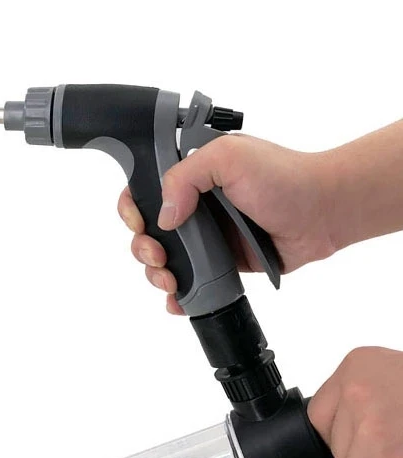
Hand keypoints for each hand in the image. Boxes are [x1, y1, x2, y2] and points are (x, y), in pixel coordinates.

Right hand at [117, 134, 338, 312]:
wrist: (324, 212)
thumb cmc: (285, 176)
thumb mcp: (229, 157)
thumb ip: (186, 176)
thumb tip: (165, 216)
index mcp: (189, 176)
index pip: (142, 190)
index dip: (132, 209)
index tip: (140, 223)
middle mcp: (193, 205)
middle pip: (147, 231)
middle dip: (143, 247)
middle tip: (160, 256)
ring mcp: (205, 236)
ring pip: (163, 259)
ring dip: (156, 273)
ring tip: (170, 280)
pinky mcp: (221, 263)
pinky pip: (191, 280)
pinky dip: (179, 294)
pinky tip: (178, 299)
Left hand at [308, 347, 402, 457]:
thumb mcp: (396, 375)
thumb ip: (368, 399)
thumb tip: (342, 437)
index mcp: (359, 365)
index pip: (320, 416)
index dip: (346, 437)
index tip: (367, 444)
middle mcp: (358, 392)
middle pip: (339, 450)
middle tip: (400, 454)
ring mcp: (373, 428)